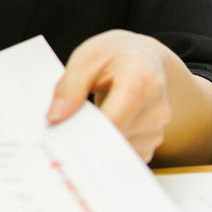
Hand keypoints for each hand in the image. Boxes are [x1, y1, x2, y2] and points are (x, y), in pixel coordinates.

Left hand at [48, 30, 172, 160]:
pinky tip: (106, 126)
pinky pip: (121, 155)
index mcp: (141, 82)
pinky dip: (108, 146)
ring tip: (95, 115)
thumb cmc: (115, 56)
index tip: (61, 133)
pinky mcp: (152, 144)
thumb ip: (70, 87)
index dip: (84, 131)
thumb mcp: (87, 58)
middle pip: (112, 140)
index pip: (111, 121)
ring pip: (114, 151)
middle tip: (71, 123)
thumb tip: (54, 119)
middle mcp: (156, 110)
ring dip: (98, 141)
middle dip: (87, 137)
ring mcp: (157, 130)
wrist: (146, 58)